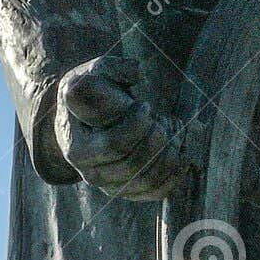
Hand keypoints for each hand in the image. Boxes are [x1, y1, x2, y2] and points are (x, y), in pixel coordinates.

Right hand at [54, 55, 184, 200]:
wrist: (89, 118)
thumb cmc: (94, 92)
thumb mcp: (94, 72)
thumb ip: (112, 67)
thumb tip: (136, 73)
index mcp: (77, 147)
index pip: (114, 145)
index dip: (137, 125)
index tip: (145, 105)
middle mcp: (91, 173)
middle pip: (133, 165)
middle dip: (157, 138)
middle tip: (162, 117)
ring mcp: (110, 186)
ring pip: (148, 180)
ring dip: (170, 153)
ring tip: (173, 128)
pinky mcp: (130, 190)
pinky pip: (157, 191)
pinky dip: (176, 172)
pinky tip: (182, 150)